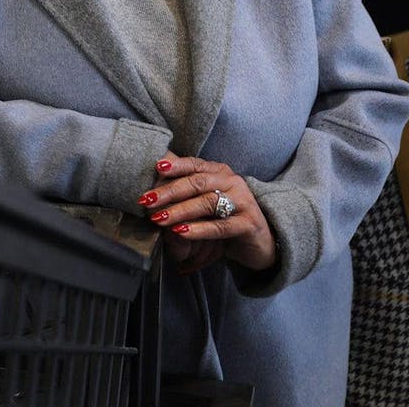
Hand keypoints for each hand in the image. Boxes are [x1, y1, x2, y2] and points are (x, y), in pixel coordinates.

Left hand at [138, 154, 276, 273]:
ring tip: (159, 218)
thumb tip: (155, 180)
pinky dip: (199, 229)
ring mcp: (243, 201)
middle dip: (169, 191)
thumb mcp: (206, 202)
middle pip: (197, 182)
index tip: (155, 168)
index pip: (194, 164)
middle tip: (147, 200)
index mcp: (219, 172)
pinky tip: (181, 232)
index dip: (175, 165)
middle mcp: (232, 181)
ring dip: (180, 211)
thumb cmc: (227, 218)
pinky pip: (220, 226)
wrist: (261, 243)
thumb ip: (186, 191)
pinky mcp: (249, 223)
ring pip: (207, 202)